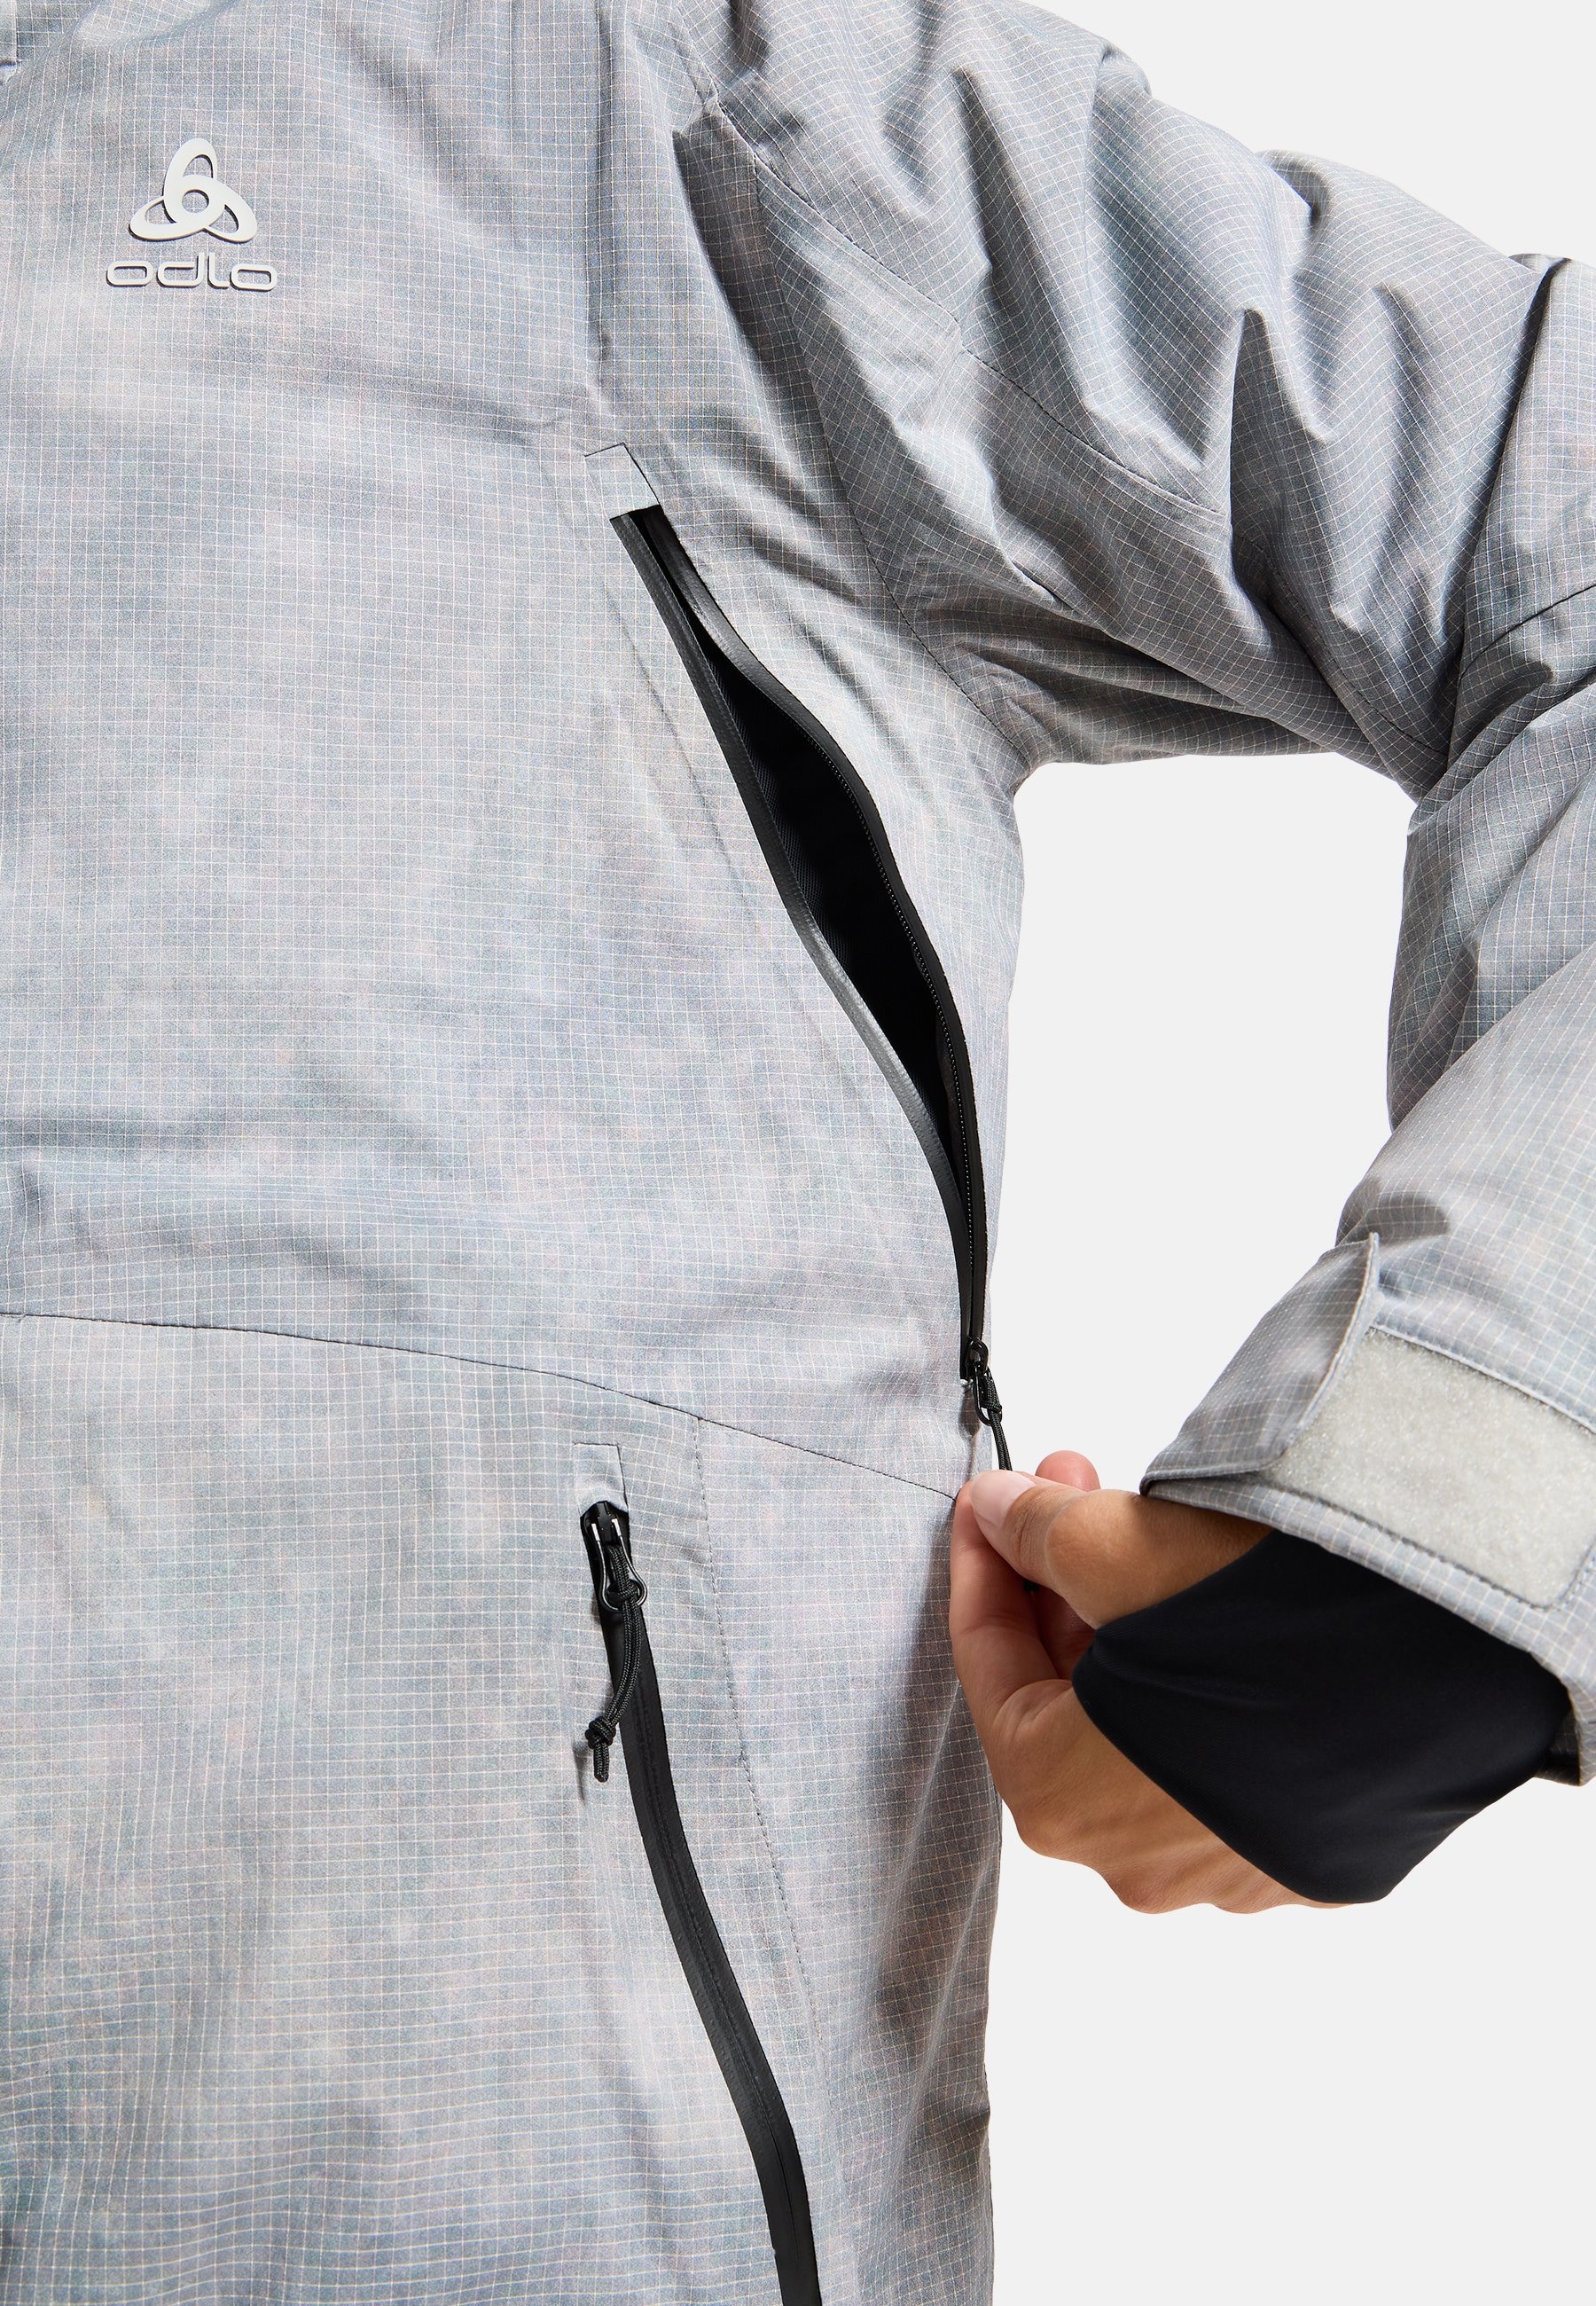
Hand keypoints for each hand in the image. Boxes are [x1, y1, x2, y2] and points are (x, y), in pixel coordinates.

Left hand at [948, 1452, 1331, 1912]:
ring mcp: (1221, 1868)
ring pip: (1139, 1729)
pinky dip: (1200, 1687)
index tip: (990, 1504)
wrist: (1446, 1675)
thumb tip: (998, 1510)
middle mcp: (1130, 1860)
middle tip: (1076, 1491)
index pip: (988, 1661)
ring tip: (1156, 1538)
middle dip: (1062, 1582)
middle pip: (1064, 1695)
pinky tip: (1219, 1614)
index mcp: (1058, 1800)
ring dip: (1131, 1631)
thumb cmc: (1263, 1629)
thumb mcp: (1122, 1548)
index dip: (985, 1563)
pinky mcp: (1300, 1852)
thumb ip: (1040, 1531)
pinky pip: (1218, 1758)